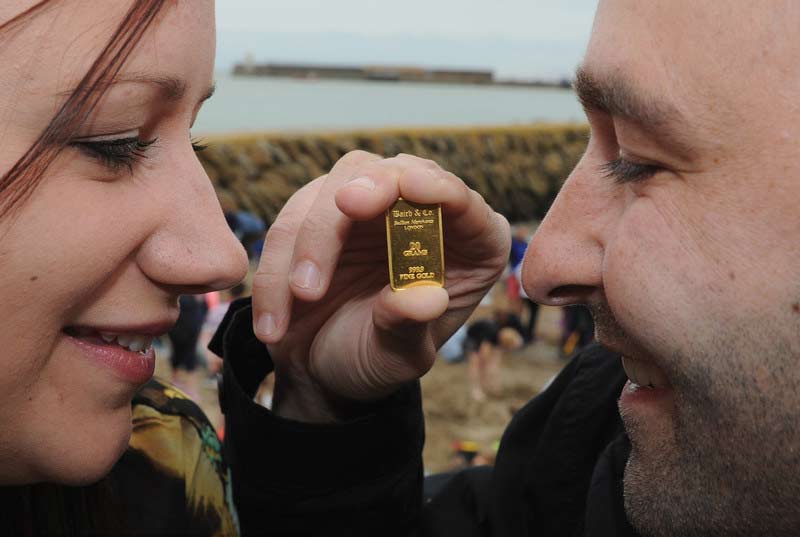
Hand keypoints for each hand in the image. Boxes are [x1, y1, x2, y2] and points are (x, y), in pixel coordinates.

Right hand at [251, 151, 509, 421]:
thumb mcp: (398, 357)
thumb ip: (408, 326)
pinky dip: (277, 265)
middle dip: (366, 188)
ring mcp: (366, 206)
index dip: (441, 188)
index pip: (463, 202)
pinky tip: (276, 319)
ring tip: (304, 297)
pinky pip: (291, 219)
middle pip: (392, 176)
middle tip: (345, 204)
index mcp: (464, 244)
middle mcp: (418, 213)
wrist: (321, 373)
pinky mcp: (318, 211)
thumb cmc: (376, 360)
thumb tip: (426, 299)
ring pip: (333, 188)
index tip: (411, 185)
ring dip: (311, 239)